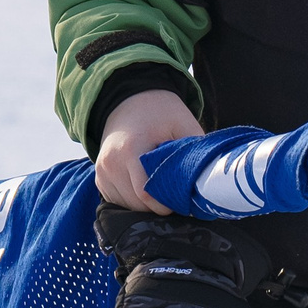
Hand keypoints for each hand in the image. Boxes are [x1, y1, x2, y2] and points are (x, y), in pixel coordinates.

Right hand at [95, 89, 203, 213]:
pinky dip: (135, 201)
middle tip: (177, 193)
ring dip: (148, 205)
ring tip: (162, 185)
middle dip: (160, 205)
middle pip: (138, 204)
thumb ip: (195, 153)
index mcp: (131, 149)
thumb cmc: (161, 113)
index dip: (167, 203)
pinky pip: (120, 202)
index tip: (183, 200)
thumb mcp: (184, 125)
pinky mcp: (100, 178)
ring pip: (129, 206)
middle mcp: (111, 163)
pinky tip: (147, 184)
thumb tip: (207, 185)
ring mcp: (102, 172)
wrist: (130, 101)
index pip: (146, 193)